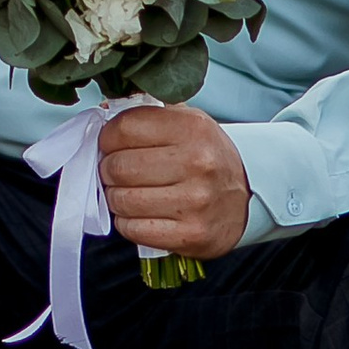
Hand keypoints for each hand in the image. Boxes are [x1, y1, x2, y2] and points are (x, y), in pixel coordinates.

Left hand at [97, 99, 250, 258]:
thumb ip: (149, 115)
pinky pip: (132, 229)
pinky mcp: (190, 235)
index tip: (108, 144)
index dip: (107, 138)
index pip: (125, 129)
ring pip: (121, 200)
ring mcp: (194, 202)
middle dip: (108, 169)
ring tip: (127, 191)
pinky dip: (126, 221)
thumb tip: (102, 114)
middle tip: (115, 171)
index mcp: (193, 129)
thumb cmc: (207, 158)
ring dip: (115, 197)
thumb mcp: (188, 122)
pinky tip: (139, 213)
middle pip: (119, 167)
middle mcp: (197, 164)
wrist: (247, 197)